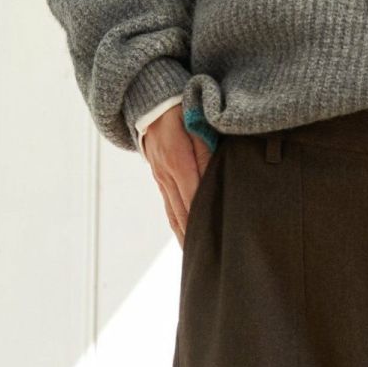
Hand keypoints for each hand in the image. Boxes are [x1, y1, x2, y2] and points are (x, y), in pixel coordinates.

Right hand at [143, 104, 212, 247]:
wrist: (151, 104)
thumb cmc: (181, 111)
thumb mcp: (197, 126)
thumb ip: (208, 153)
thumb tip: (216, 180)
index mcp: (178, 163)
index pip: (194, 200)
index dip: (204, 223)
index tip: (217, 242)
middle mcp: (166, 177)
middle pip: (183, 215)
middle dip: (195, 239)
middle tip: (210, 263)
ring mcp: (161, 180)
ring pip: (174, 216)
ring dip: (185, 239)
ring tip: (196, 261)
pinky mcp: (160, 181)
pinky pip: (170, 209)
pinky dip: (178, 227)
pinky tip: (186, 241)